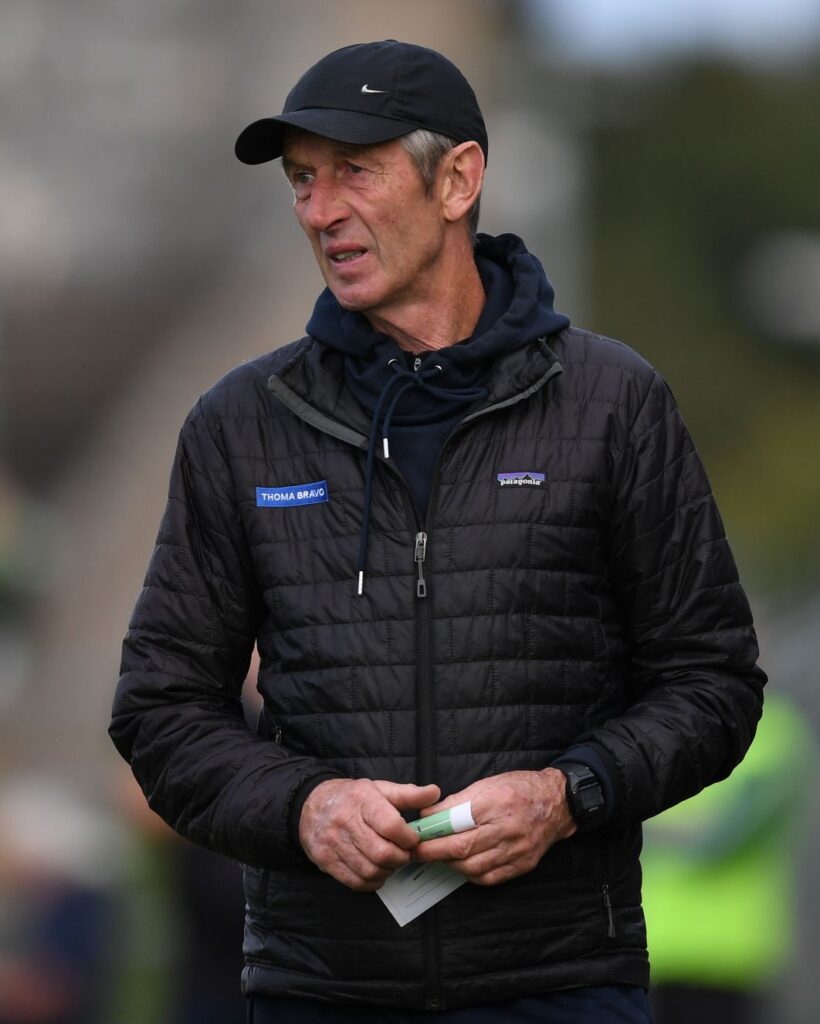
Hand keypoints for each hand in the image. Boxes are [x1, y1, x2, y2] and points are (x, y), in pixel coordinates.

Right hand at [298, 778, 439, 890]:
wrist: (312, 804)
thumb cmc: (352, 797)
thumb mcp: (379, 788)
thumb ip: (408, 793)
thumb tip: (434, 793)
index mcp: (362, 799)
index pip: (391, 825)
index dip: (408, 838)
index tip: (412, 839)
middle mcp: (345, 821)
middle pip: (382, 853)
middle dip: (400, 858)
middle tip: (404, 853)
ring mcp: (333, 843)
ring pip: (370, 870)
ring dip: (388, 871)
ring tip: (391, 861)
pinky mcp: (325, 860)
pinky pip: (355, 882)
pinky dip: (371, 882)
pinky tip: (376, 871)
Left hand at [413, 769, 575, 885]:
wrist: (557, 803)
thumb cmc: (519, 788)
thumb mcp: (487, 783)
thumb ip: (457, 800)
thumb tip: (428, 814)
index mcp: (496, 802)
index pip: (457, 822)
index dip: (433, 832)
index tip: (416, 835)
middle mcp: (508, 828)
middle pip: (463, 848)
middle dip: (435, 853)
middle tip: (418, 852)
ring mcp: (517, 850)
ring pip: (474, 867)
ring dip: (451, 865)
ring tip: (439, 858)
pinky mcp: (523, 865)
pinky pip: (490, 878)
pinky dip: (471, 874)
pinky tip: (462, 866)